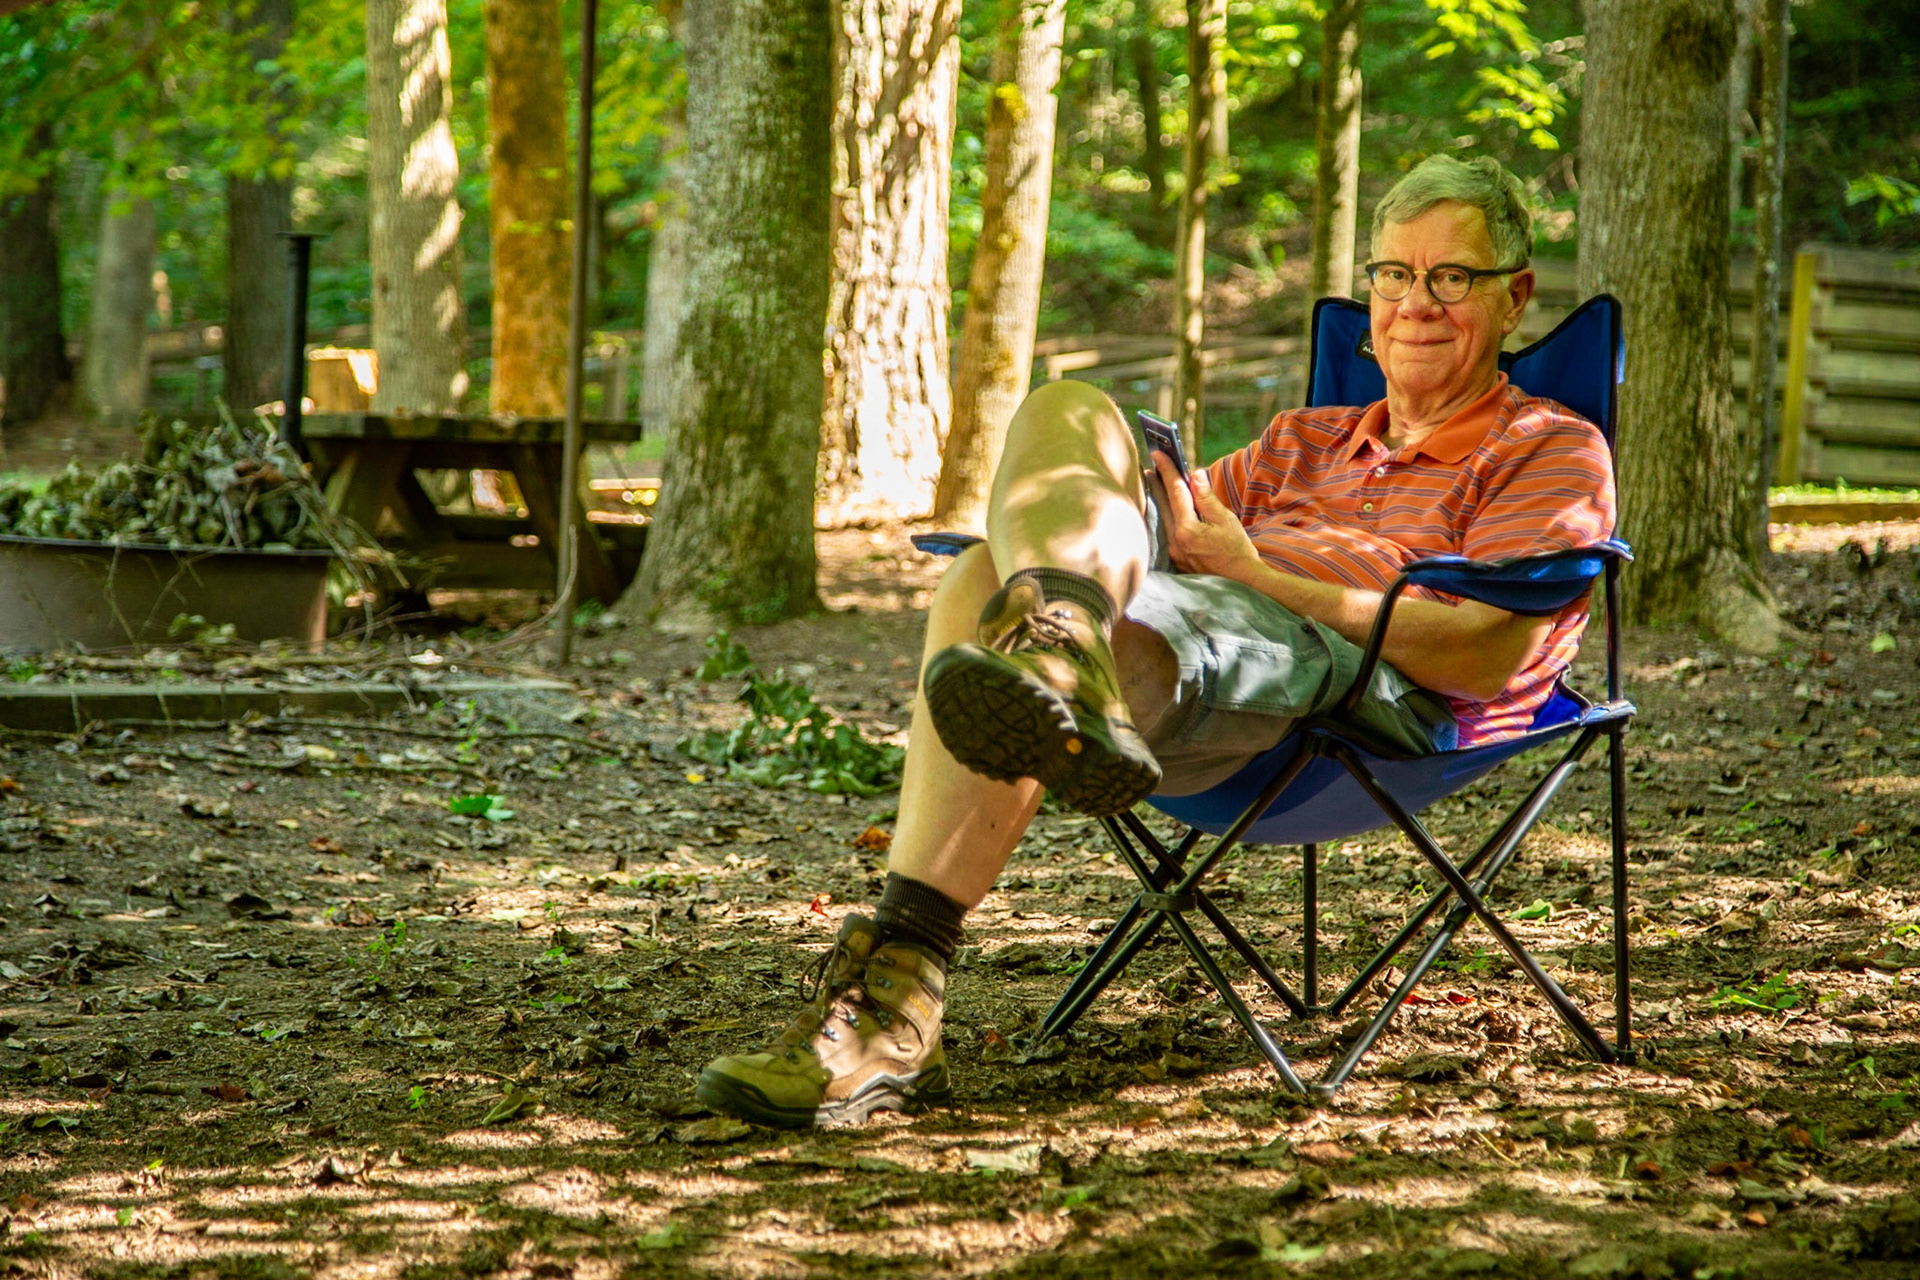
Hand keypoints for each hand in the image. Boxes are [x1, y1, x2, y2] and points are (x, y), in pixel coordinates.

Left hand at [1152, 452, 1261, 581]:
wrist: (1242, 584)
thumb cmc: (1238, 551)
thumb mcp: (1226, 520)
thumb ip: (1207, 498)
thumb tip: (1195, 475)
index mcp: (1187, 530)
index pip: (1175, 492)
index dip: (1167, 471)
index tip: (1158, 453)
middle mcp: (1175, 542)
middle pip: (1163, 505)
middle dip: (1157, 484)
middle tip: (1150, 465)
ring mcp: (1174, 552)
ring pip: (1164, 519)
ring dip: (1160, 500)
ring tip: (1155, 483)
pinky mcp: (1177, 560)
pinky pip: (1167, 532)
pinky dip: (1167, 517)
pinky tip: (1166, 510)